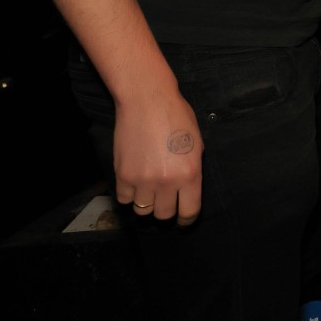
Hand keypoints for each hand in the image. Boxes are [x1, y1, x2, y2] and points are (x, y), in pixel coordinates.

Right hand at [114, 85, 203, 225]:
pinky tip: (134, 185)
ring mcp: (143, 180)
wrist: (147, 100)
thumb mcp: (197, 143)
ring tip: (149, 193)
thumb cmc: (176, 117)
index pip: (189, 212)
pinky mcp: (123, 174)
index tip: (184, 220)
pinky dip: (129, 195)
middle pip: (164, 215)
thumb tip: (188, 187)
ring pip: (143, 210)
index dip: (187, 220)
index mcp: (190, 174)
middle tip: (166, 202)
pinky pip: (124, 199)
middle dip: (167, 211)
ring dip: (147, 204)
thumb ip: (193, 168)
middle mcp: (167, 182)